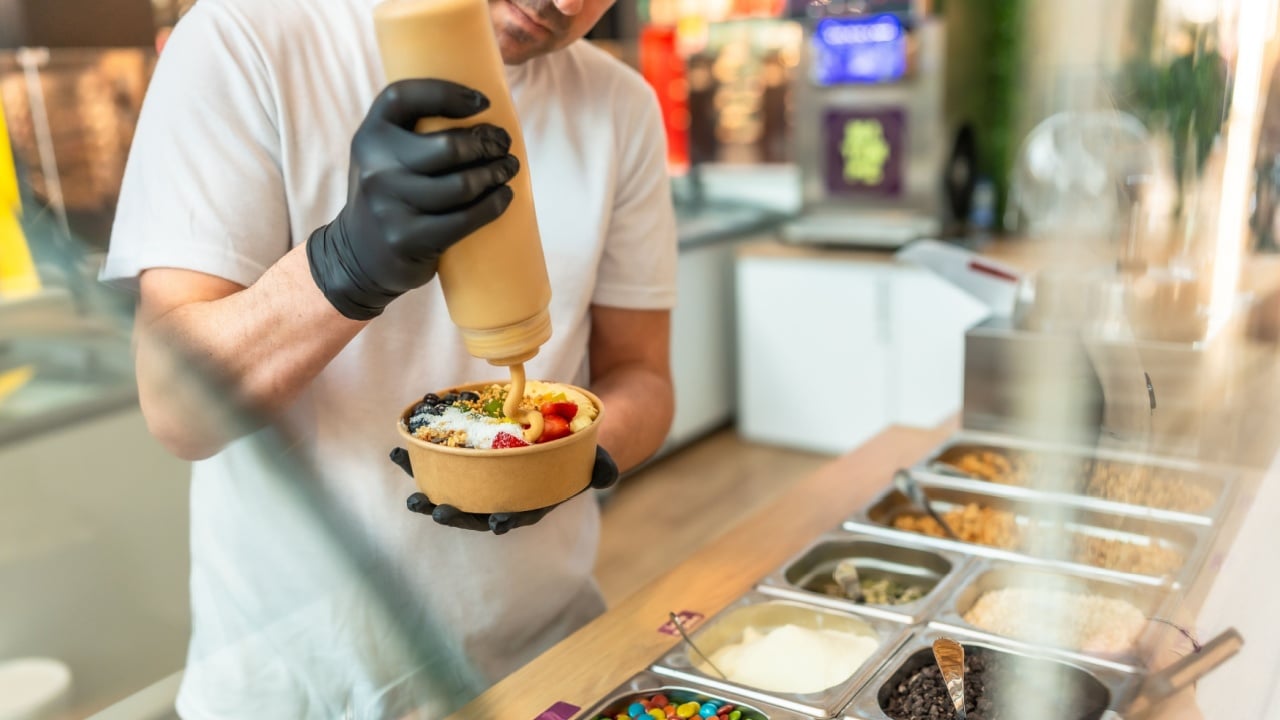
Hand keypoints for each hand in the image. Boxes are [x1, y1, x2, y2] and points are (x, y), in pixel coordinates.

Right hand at [307, 78, 519, 319]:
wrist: (358, 256)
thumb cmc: (388, 195)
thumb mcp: (383, 157)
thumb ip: (410, 133)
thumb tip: (477, 108)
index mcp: (370, 136)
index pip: (404, 97)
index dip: (447, 93)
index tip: (482, 103)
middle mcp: (375, 167)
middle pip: (448, 147)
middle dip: (486, 143)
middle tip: (503, 144)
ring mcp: (389, 205)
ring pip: (462, 185)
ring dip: (496, 174)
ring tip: (508, 168)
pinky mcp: (408, 238)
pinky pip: (464, 219)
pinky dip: (493, 205)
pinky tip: (505, 195)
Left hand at [389, 445, 619, 534]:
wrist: (563, 443)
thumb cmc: (580, 456)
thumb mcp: (598, 462)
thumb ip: (603, 470)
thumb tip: (608, 477)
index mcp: (531, 504)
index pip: (516, 516)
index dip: (504, 520)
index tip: (496, 524)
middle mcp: (503, 500)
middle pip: (474, 513)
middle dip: (453, 514)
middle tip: (435, 511)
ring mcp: (482, 486)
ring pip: (450, 493)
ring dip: (427, 491)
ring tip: (408, 486)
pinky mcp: (467, 467)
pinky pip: (440, 466)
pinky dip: (420, 460)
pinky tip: (401, 450)